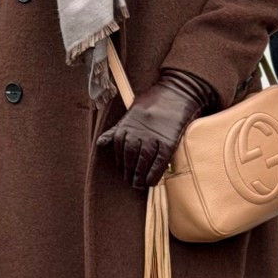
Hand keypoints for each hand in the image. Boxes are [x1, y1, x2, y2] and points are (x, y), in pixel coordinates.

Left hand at [97, 68, 216, 191]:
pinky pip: (159, 162)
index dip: (121, 164)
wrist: (177, 92)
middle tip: (131, 182)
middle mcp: (138, 132)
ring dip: (140, 176)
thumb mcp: (131, 112)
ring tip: (139, 185)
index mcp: (127, 125)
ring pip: (143, 162)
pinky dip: (154, 174)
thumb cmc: (153, 101)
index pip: (120, 149)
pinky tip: (152, 182)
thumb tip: (100, 143)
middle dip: (129, 172)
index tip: (124, 172)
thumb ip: (116, 129)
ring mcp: (153, 137)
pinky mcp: (168, 142)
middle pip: (130, 158)